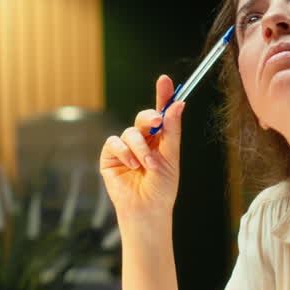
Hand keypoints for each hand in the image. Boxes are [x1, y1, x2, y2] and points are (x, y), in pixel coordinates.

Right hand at [99, 76, 185, 222]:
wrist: (147, 209)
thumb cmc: (162, 187)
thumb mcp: (171, 156)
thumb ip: (172, 130)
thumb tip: (178, 104)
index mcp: (160, 139)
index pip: (161, 113)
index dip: (162, 96)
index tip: (164, 80)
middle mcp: (142, 141)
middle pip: (143, 117)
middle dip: (150, 117)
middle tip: (156, 122)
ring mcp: (125, 148)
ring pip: (130, 131)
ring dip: (140, 148)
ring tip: (146, 166)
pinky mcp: (110, 157)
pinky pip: (115, 143)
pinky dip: (125, 152)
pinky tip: (131, 166)